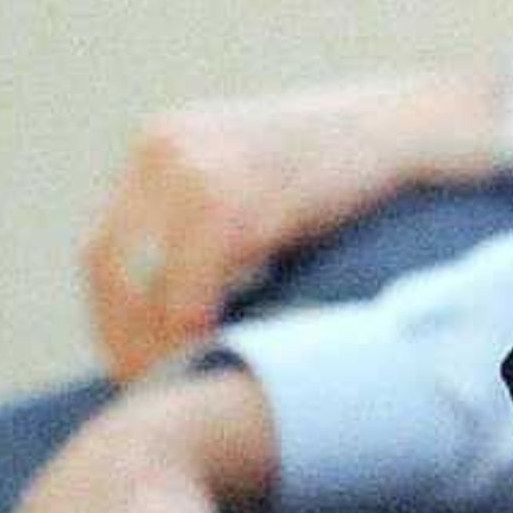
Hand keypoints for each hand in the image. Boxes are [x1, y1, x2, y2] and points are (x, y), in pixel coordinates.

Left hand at [82, 61, 512, 378]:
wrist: (411, 125)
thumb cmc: (342, 167)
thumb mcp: (252, 176)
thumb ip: (203, 223)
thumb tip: (168, 312)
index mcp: (159, 146)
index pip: (101, 250)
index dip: (111, 319)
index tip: (131, 366)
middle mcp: (165, 151)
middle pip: (111, 267)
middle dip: (126, 337)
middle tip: (149, 386)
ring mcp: (201, 169)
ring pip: (147, 279)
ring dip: (158, 340)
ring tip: (183, 379)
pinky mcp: (242, 195)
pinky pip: (194, 276)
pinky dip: (194, 320)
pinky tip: (215, 345)